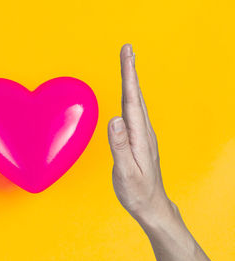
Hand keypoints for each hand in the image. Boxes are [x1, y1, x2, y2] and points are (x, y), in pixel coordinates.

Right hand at [107, 44, 172, 223]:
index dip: (129, 75)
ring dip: (131, 81)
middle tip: (127, 49)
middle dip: (130, 70)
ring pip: (135, 102)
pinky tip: (128, 96)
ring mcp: (142, 135)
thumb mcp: (127, 171)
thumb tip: (114, 119)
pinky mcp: (139, 139)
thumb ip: (120, 145)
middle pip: (135, 95)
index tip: (127, 54)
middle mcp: (143, 131)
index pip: (132, 100)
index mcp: (139, 135)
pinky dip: (130, 96)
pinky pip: (133, 112)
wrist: (151, 205)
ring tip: (127, 65)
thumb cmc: (137, 191)